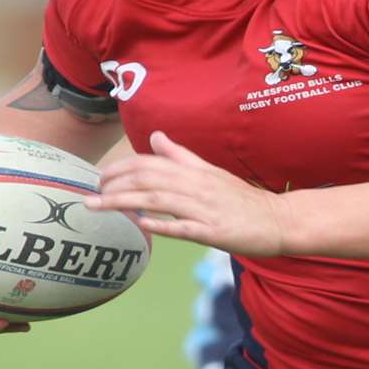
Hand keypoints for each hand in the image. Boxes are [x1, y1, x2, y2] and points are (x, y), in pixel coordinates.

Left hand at [90, 131, 288, 255]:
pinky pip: (183, 227)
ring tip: (98, 206)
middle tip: (90, 193)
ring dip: (124, 202)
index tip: (100, 176)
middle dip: (115, 184)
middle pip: (148, 179)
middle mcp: (197, 186)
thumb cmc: (241, 199)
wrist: (277, 220)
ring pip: (158, 200)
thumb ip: (181, 156)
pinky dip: (161, 224)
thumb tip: (155, 136)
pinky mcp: (214, 232)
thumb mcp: (210, 172)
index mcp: (195, 171)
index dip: (122, 167)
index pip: (151, 163)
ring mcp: (205, 209)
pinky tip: (140, 224)